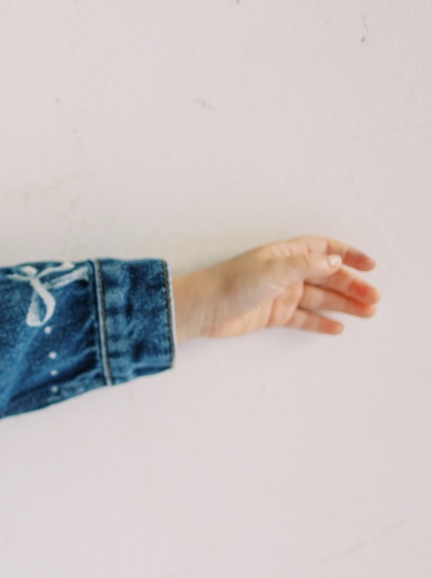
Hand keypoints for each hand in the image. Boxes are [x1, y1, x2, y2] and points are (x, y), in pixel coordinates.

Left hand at [172, 237, 379, 342]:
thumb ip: (307, 265)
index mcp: (286, 254)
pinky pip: (304, 318)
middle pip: (327, 276)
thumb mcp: (274, 269)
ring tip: (367, 312)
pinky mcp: (273, 315)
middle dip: (352, 286)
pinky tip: (338, 328)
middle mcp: (285, 272)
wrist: (202, 308)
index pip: (325, 249)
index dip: (349, 255)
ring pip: (320, 298)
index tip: (371, 265)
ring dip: (344, 304)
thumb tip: (335, 262)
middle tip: (374, 299)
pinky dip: (321, 322)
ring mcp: (280, 294)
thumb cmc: (232, 283)